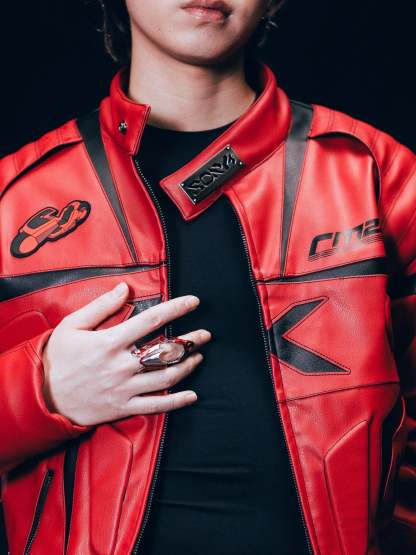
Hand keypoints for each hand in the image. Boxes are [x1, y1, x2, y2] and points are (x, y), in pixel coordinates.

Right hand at [42, 282, 209, 425]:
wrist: (41, 396)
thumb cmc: (57, 357)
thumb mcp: (72, 325)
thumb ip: (101, 306)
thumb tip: (125, 289)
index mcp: (110, 342)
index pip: (152, 321)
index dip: (177, 308)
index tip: (194, 302)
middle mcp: (121, 366)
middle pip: (166, 351)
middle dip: (191, 341)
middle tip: (206, 334)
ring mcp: (124, 389)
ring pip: (166, 378)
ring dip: (188, 366)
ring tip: (199, 356)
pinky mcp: (123, 407)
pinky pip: (156, 406)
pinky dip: (177, 402)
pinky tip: (193, 394)